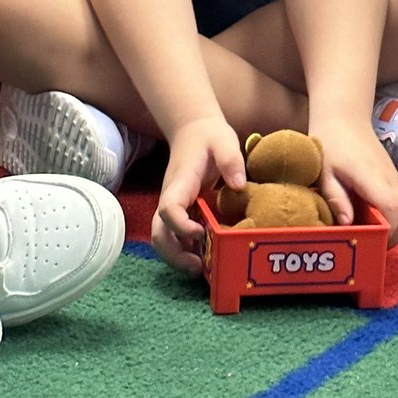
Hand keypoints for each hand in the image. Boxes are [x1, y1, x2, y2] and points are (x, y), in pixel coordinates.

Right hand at [151, 115, 245, 272]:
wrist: (193, 129)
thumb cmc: (209, 136)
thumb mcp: (224, 141)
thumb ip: (231, 160)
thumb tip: (238, 186)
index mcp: (181, 182)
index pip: (169, 209)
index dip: (180, 226)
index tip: (201, 233)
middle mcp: (171, 198)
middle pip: (159, 232)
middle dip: (173, 254)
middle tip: (198, 267)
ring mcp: (174, 206)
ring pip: (163, 238)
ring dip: (177, 257)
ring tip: (202, 269)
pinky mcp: (181, 211)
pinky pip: (175, 236)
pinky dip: (184, 250)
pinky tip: (205, 256)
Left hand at [312, 118, 397, 247]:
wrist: (345, 118)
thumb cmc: (331, 144)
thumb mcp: (325, 172)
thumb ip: (336, 198)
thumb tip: (349, 224)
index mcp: (371, 177)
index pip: (392, 208)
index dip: (387, 231)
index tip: (372, 243)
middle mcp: (390, 179)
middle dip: (394, 237)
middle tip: (372, 245)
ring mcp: (395, 178)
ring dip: (395, 228)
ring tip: (373, 236)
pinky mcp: (394, 179)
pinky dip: (395, 218)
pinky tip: (374, 220)